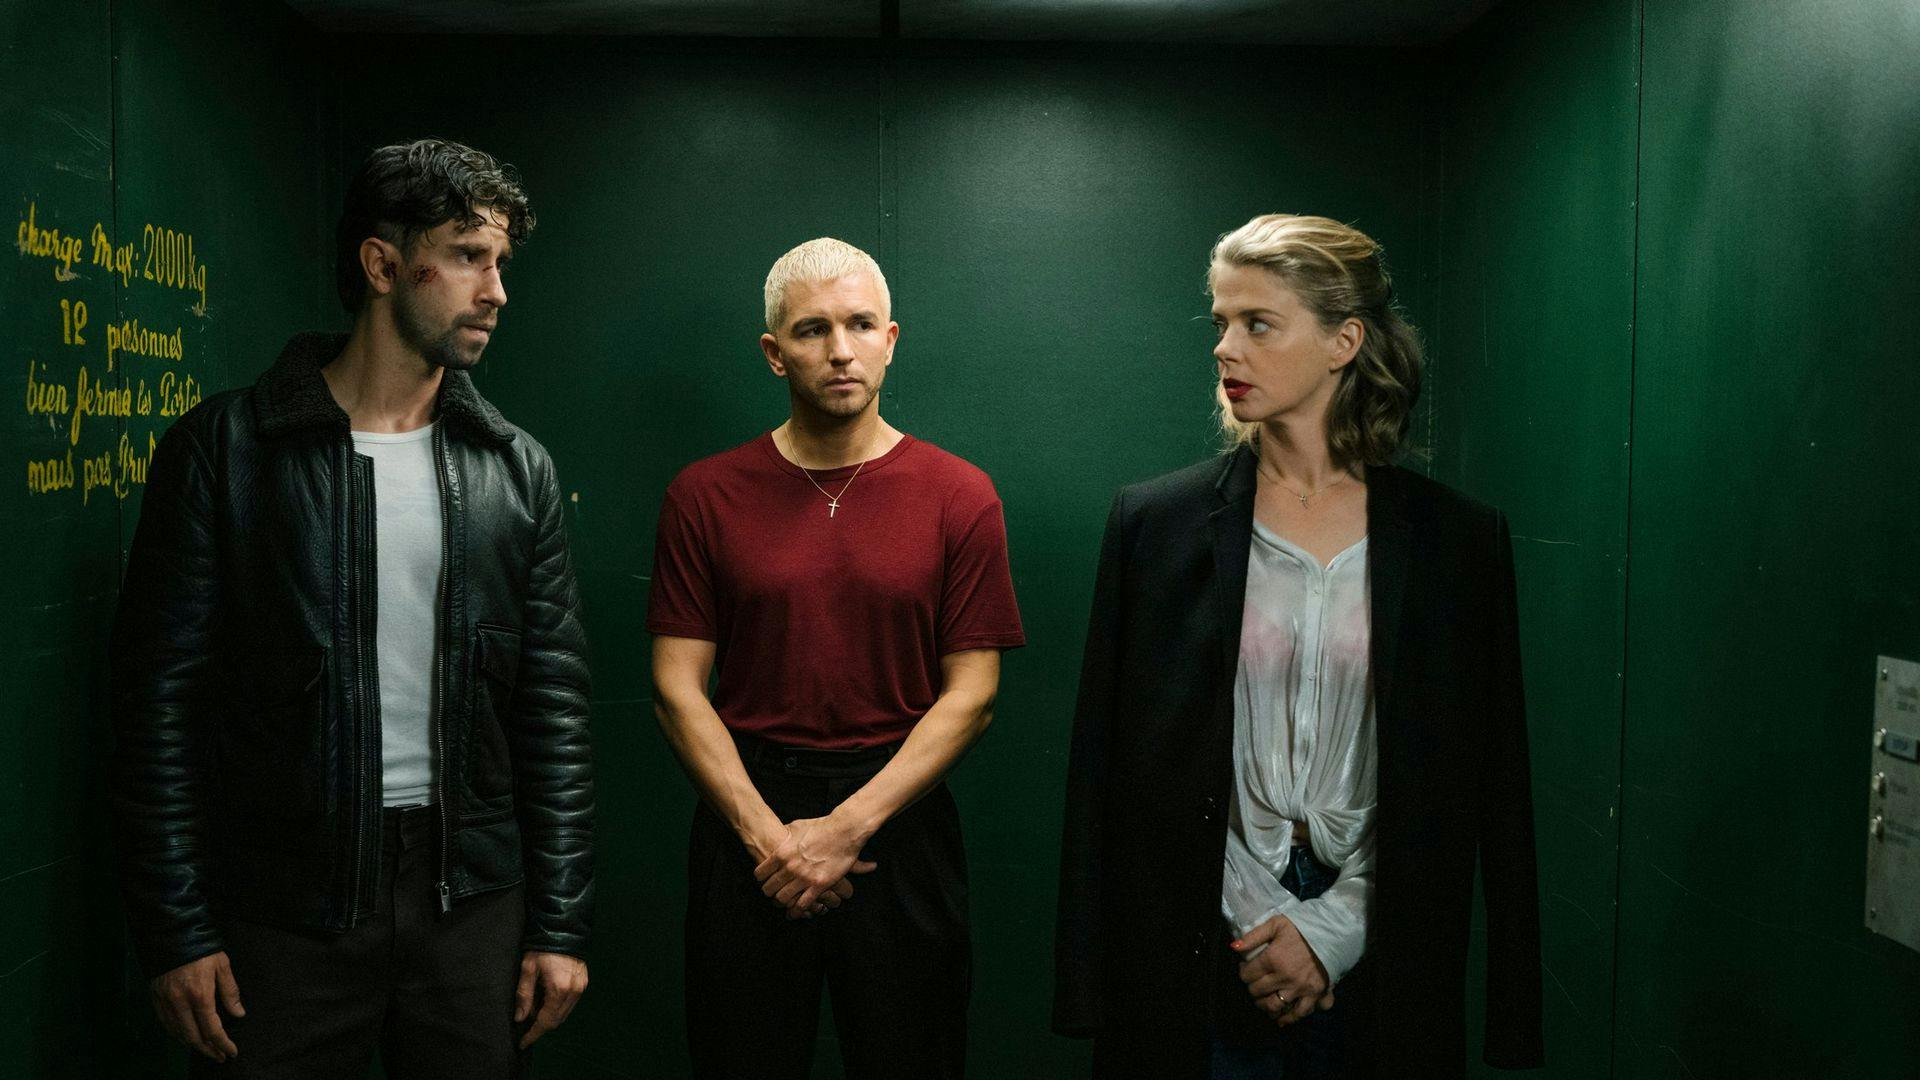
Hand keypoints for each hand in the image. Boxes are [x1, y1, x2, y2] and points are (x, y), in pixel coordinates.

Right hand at [149, 952, 243, 1061]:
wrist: (172, 933)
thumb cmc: (202, 948)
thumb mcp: (222, 965)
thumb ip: (230, 992)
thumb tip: (238, 1014)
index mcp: (200, 994)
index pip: (212, 1029)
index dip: (223, 1044)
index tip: (231, 1052)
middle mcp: (180, 1002)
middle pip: (193, 1036)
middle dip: (208, 1050)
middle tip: (219, 1056)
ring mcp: (165, 1001)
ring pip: (177, 1033)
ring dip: (192, 1044)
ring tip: (206, 1048)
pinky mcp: (155, 997)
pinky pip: (165, 1023)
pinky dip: (176, 1033)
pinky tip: (186, 1035)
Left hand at [514, 951, 588, 1048]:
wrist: (564, 929)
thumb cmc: (543, 947)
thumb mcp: (528, 969)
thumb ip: (524, 995)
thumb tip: (520, 1018)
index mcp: (559, 989)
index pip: (546, 1021)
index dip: (533, 1034)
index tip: (522, 1043)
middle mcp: (573, 991)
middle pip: (556, 1021)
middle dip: (540, 1026)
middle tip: (525, 1021)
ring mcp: (581, 988)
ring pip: (563, 1014)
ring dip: (549, 1016)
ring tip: (534, 1006)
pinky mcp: (583, 983)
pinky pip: (569, 1004)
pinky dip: (557, 1007)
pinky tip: (546, 999)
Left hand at [754, 815, 876, 914]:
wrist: (843, 830)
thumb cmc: (820, 826)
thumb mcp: (796, 826)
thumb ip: (785, 835)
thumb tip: (779, 834)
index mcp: (781, 853)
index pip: (760, 874)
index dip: (761, 880)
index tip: (765, 881)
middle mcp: (790, 867)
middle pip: (769, 889)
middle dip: (770, 893)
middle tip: (773, 894)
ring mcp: (804, 877)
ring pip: (783, 899)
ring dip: (782, 903)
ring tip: (783, 904)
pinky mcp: (819, 885)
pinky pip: (803, 904)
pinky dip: (796, 911)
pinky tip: (794, 913)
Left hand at [1231, 916, 1334, 1027]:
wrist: (1333, 933)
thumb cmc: (1303, 927)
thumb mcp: (1276, 924)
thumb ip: (1254, 936)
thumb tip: (1233, 947)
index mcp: (1273, 959)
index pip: (1247, 975)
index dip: (1243, 972)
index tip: (1246, 969)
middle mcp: (1285, 977)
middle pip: (1258, 992)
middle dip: (1252, 989)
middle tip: (1253, 985)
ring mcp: (1301, 989)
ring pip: (1275, 1006)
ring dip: (1265, 1007)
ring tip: (1263, 1003)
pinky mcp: (1316, 995)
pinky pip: (1300, 1013)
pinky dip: (1290, 1019)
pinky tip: (1282, 1020)